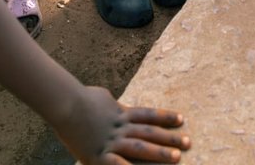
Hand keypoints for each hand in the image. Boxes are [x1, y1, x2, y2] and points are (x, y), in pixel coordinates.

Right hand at [57, 90, 189, 164]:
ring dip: (160, 153)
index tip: (182, 119)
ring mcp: (111, 141)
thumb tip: (115, 102)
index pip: (148, 114)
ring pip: (140, 147)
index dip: (165, 117)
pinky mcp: (99, 155)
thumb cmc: (80, 98)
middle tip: (188, 142)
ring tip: (177, 158)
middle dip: (170, 138)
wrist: (66, 103)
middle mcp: (120, 126)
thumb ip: (111, 103)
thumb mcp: (102, 97)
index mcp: (121, 112)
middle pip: (150, 132)